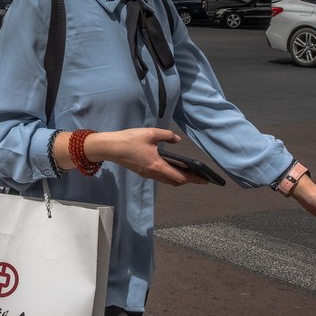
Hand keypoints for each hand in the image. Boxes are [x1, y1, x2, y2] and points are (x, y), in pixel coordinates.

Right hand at [83, 128, 207, 185]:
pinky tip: (171, 166)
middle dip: (188, 180)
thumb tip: (177, 140)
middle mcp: (153, 173)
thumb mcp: (150, 134)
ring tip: (188, 172)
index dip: (193, 179)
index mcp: (157, 166)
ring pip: (166, 180)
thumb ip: (166, 136)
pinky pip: (159, 176)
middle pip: (174, 181)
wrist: (110, 147)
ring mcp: (147, 174)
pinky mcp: (142, 171)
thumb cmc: (130, 140)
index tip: (204, 180)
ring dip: (178, 178)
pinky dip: (169, 174)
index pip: (180, 177)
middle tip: (199, 176)